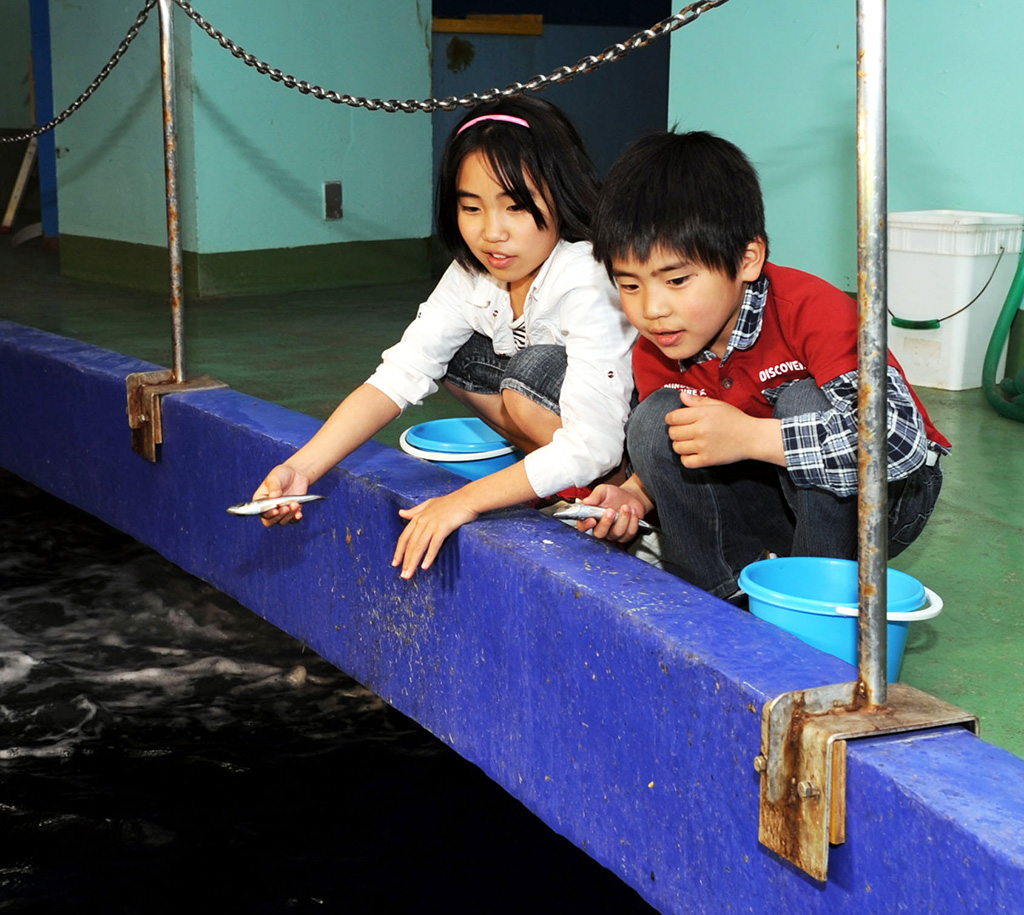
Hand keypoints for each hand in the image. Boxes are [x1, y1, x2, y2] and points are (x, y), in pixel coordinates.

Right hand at [253, 464, 310, 526]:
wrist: (296, 474)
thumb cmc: (281, 474)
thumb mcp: (275, 478)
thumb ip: (274, 487)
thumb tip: (274, 497)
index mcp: (261, 501)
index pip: (261, 512)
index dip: (268, 514)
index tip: (276, 510)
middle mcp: (269, 509)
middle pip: (270, 521)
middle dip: (279, 516)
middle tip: (286, 508)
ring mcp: (281, 511)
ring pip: (282, 521)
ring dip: (289, 516)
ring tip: (295, 504)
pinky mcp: (292, 512)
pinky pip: (293, 520)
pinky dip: (296, 518)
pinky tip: (299, 513)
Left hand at [392, 491, 478, 578]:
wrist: (468, 499)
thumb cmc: (450, 502)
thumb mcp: (429, 504)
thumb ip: (415, 511)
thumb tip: (400, 513)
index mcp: (418, 517)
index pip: (404, 537)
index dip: (399, 551)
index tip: (395, 563)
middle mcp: (423, 521)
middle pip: (411, 544)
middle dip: (406, 561)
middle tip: (403, 576)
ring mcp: (432, 524)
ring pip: (420, 546)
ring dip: (414, 562)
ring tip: (409, 574)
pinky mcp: (443, 527)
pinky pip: (434, 544)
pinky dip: (429, 556)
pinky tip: (425, 566)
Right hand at [575, 484, 648, 544]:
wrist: (630, 497)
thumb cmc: (614, 495)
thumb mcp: (603, 491)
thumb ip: (595, 496)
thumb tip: (586, 501)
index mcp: (591, 517)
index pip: (582, 527)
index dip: (585, 526)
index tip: (592, 520)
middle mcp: (601, 528)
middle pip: (599, 534)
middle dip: (606, 523)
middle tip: (611, 511)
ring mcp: (613, 533)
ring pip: (616, 533)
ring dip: (623, 518)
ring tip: (626, 506)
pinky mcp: (626, 535)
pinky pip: (629, 533)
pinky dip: (633, 521)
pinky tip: (632, 512)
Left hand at [667, 391, 781, 467]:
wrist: (752, 437)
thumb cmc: (735, 419)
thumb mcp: (718, 405)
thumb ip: (698, 401)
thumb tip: (681, 395)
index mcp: (702, 414)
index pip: (672, 417)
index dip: (671, 419)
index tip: (676, 420)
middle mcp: (701, 430)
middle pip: (672, 433)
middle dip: (675, 431)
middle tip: (684, 431)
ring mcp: (703, 446)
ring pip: (677, 447)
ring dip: (680, 445)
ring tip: (689, 442)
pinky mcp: (707, 459)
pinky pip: (685, 462)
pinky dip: (686, 458)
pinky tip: (693, 453)